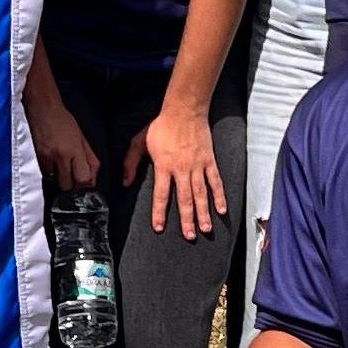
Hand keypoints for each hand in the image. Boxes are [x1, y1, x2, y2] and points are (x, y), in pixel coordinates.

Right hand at [27, 80, 100, 191]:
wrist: (42, 109)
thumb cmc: (62, 120)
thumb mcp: (82, 138)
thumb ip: (90, 159)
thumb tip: (92, 178)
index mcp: (75, 150)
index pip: (84, 179)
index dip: (86, 185)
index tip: (85, 184)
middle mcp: (61, 155)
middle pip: (68, 186)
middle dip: (72, 185)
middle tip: (74, 178)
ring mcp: (47, 158)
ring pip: (55, 183)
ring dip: (60, 180)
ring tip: (62, 169)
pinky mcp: (37, 158)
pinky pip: (45, 175)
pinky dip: (50, 174)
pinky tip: (53, 164)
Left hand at [126, 102, 226, 240]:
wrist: (184, 110)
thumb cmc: (161, 126)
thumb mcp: (139, 141)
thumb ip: (131, 163)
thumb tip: (125, 182)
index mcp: (164, 166)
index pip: (161, 194)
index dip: (159, 212)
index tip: (159, 227)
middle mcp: (181, 169)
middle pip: (185, 199)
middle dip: (187, 219)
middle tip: (189, 236)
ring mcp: (197, 166)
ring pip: (201, 194)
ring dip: (204, 213)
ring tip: (205, 229)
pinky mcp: (209, 161)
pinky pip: (215, 182)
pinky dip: (219, 196)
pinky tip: (221, 210)